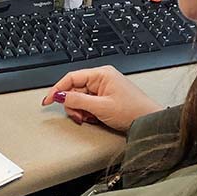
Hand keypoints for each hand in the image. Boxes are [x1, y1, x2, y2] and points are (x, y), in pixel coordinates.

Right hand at [42, 65, 162, 131]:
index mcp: (101, 74)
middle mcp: (101, 78)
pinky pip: (87, 104)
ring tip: (90, 118)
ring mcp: (103, 88)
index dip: (57, 89)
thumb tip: (60, 96)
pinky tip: (94, 118)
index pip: (71, 78)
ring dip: (80, 111)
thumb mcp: (101, 107)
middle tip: (78, 116)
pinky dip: (87, 113)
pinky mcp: (104, 97)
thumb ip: (78, 101)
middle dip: (72, 105)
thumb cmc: (133, 111)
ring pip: (79, 98)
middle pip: (74, 89)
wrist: (149, 121)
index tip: (48, 100)